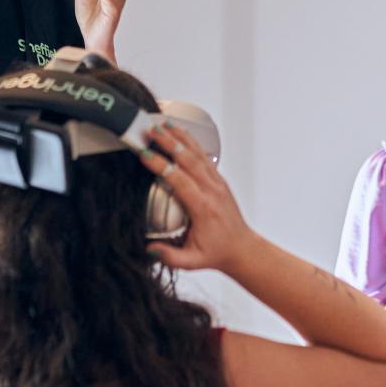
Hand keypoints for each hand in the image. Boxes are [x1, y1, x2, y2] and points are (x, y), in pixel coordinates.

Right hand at [138, 123, 253, 272]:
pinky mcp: (218, 180)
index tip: (145, 155)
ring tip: (163, 124)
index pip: (180, 180)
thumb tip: (149, 248)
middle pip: (189, 160)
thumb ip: (169, 257)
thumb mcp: (191, 262)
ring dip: (180, 137)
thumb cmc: (217, 252)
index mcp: (203, 207)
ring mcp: (217, 183)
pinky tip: (180, 134)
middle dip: (169, 142)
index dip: (162, 166)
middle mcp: (212, 190)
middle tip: (151, 130)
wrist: (240, 248)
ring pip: (198, 154)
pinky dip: (191, 143)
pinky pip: (204, 156)